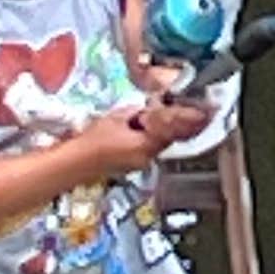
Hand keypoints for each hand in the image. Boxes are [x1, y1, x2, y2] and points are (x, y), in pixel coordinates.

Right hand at [79, 97, 211, 178]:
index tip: (200, 111)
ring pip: (154, 143)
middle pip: (165, 137)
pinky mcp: (128, 166)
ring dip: (151, 130)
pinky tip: (130, 129)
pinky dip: (141, 138)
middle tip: (164, 107)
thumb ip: (136, 113)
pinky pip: (142, 148)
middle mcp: (147, 158)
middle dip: (165, 122)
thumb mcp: (116, 118)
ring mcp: (138, 164)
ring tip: (140, 117)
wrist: (74, 163)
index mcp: (147, 146)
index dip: (184, 118)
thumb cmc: (92, 141)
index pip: (172, 130)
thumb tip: (146, 110)